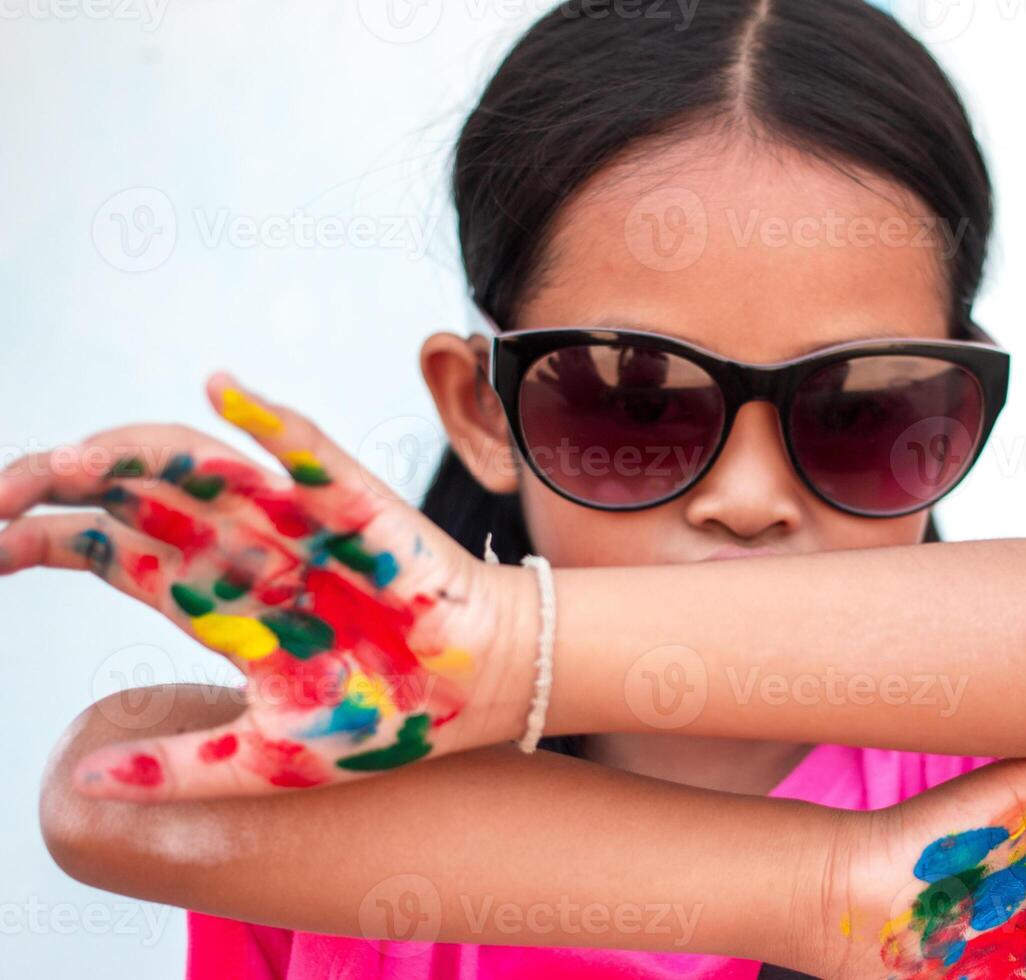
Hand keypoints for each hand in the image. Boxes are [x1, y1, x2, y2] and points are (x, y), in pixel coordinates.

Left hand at [0, 372, 532, 800]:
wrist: (482, 691)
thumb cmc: (387, 718)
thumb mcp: (267, 758)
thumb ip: (178, 769)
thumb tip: (80, 785)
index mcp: (215, 601)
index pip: (109, 547)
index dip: (41, 539)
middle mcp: (244, 550)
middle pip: (136, 492)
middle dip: (60, 482)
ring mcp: (298, 522)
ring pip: (202, 465)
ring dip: (137, 451)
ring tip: (72, 460)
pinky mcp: (362, 506)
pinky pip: (312, 454)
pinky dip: (272, 421)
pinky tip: (224, 390)